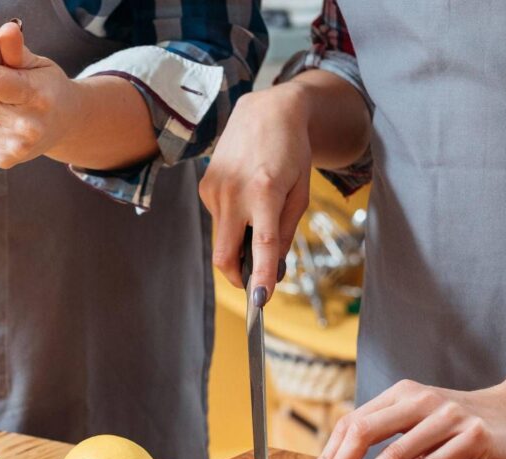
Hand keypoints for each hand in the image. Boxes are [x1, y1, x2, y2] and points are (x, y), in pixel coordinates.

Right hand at [199, 83, 312, 301]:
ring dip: (238, 242)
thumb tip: (271, 265)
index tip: (260, 301)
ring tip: (258, 214)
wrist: (266, 111)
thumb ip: (286, 231)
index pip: (261, 245)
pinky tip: (245, 196)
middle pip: (224, 255)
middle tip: (253, 282)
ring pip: (221, 239)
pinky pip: (218, 220)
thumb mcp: (300, 193)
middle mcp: (234, 192)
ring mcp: (215, 190)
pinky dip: (232, 221)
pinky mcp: (205, 187)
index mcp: (266, 192)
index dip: (259, 276)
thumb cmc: (291, 152)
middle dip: (237, 276)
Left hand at [305, 380, 505, 458]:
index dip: (329, 453)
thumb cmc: (458, 426)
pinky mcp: (472, 437)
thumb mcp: (418, 426)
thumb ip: (387, 441)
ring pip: (395, 451)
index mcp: (401, 394)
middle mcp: (420, 400)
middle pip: (364, 430)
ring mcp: (447, 417)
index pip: (352, 422)